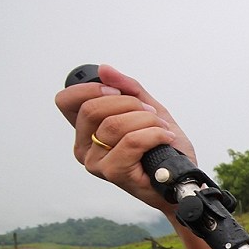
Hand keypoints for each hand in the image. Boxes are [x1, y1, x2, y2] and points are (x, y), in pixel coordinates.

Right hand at [54, 64, 194, 211]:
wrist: (182, 179)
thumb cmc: (164, 149)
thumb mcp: (148, 110)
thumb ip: (128, 88)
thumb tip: (104, 69)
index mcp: (85, 131)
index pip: (66, 101)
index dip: (91, 89)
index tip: (118, 92)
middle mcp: (84, 148)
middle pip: (92, 108)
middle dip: (129, 103)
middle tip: (151, 114)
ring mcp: (96, 162)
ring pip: (114, 124)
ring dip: (147, 121)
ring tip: (161, 130)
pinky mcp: (113, 173)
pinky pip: (131, 141)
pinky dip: (155, 135)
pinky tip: (166, 139)